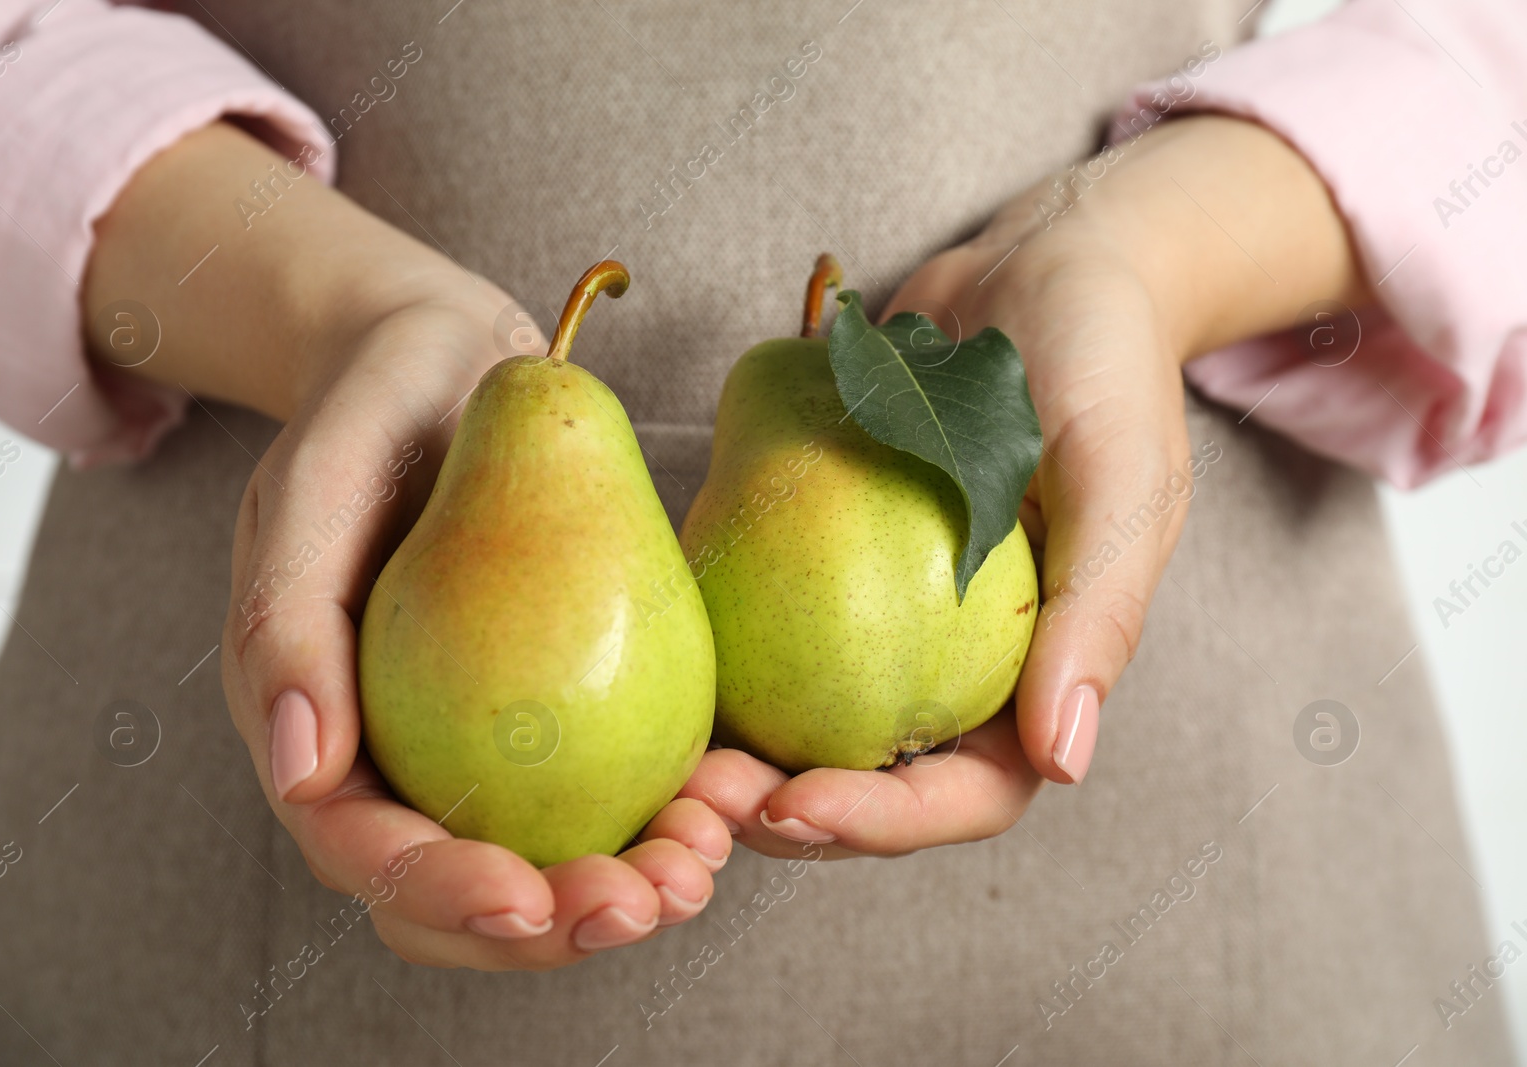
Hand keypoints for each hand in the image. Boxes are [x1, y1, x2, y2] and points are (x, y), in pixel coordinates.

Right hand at [220, 300, 730, 968]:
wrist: (445, 365)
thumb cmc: (368, 410)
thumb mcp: (310, 485)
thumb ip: (285, 620)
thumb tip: (304, 777)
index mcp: (318, 736)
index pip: (367, 852)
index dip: (443, 895)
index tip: (528, 896)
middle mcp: (398, 762)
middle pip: (463, 897)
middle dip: (550, 927)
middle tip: (646, 904)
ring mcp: (482, 747)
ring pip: (545, 862)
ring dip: (622, 889)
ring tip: (700, 867)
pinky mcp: (558, 715)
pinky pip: (608, 790)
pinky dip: (663, 814)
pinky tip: (724, 798)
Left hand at [685, 115, 1366, 856]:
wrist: (1038, 268)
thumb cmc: (1102, 366)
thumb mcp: (1121, 479)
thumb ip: (1096, 615)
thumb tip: (1063, 760)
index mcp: (1038, 674)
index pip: (967, 791)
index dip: (884, 821)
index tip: (796, 806)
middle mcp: (956, 665)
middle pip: (867, 779)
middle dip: (784, 811)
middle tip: (699, 800)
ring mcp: (884, 620)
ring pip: (804, 726)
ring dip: (735, 758)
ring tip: (667, 761)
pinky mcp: (824, 565)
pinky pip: (766, 632)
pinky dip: (717, 662)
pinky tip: (658, 660)